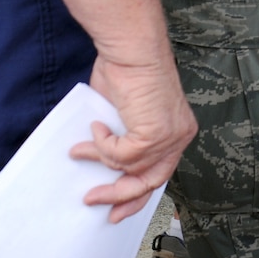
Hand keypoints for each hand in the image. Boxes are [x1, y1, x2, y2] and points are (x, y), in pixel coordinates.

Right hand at [73, 56, 196, 222]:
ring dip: (100, 162)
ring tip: (79, 151)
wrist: (131, 49)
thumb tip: (102, 160)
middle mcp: (179, 137)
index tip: (116, 208)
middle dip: (120, 196)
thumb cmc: (126, 72)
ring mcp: (169, 137)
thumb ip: (121, 138)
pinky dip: (103, 144)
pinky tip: (97, 126)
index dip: (136, 194)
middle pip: (151, 181)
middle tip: (94, 200)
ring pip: (131, 170)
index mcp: (177, 132)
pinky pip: (121, 156)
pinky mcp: (155, 134)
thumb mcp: (125, 114)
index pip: (159, 172)